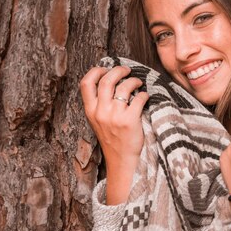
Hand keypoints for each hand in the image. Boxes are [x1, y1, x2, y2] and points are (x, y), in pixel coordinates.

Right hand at [80, 65, 148, 203]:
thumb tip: (109, 80)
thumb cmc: (112, 140)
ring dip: (133, 81)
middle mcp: (101, 112)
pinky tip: (145, 97)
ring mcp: (115, 116)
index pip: (85, 83)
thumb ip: (99, 104)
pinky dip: (144, 94)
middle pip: (106, 80)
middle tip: (127, 71)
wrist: (121, 162)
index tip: (106, 68)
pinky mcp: (130, 121)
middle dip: (118, 70)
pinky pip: (139, 98)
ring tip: (138, 83)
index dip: (96, 71)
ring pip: (124, 86)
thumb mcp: (98, 122)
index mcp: (90, 111)